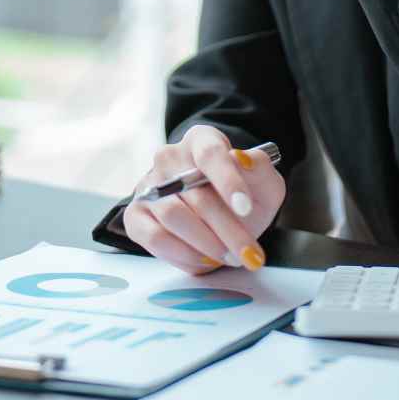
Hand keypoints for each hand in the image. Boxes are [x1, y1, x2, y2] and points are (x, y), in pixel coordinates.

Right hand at [121, 125, 285, 274]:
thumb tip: (243, 159)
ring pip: (173, 216)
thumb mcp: (262, 183)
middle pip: (196, 195)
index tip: (245, 208)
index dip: (228, 181)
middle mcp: (169, 158)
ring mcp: (149, 185)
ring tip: (230, 257)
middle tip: (249, 253)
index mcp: (201, 140)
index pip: (210, 154)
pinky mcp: (135, 214)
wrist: (215, 216)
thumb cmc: (238, 197)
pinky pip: (155, 237)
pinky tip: (204, 260)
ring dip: (206, 244)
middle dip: (228, 230)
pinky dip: (183, 254)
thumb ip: (260, 169)